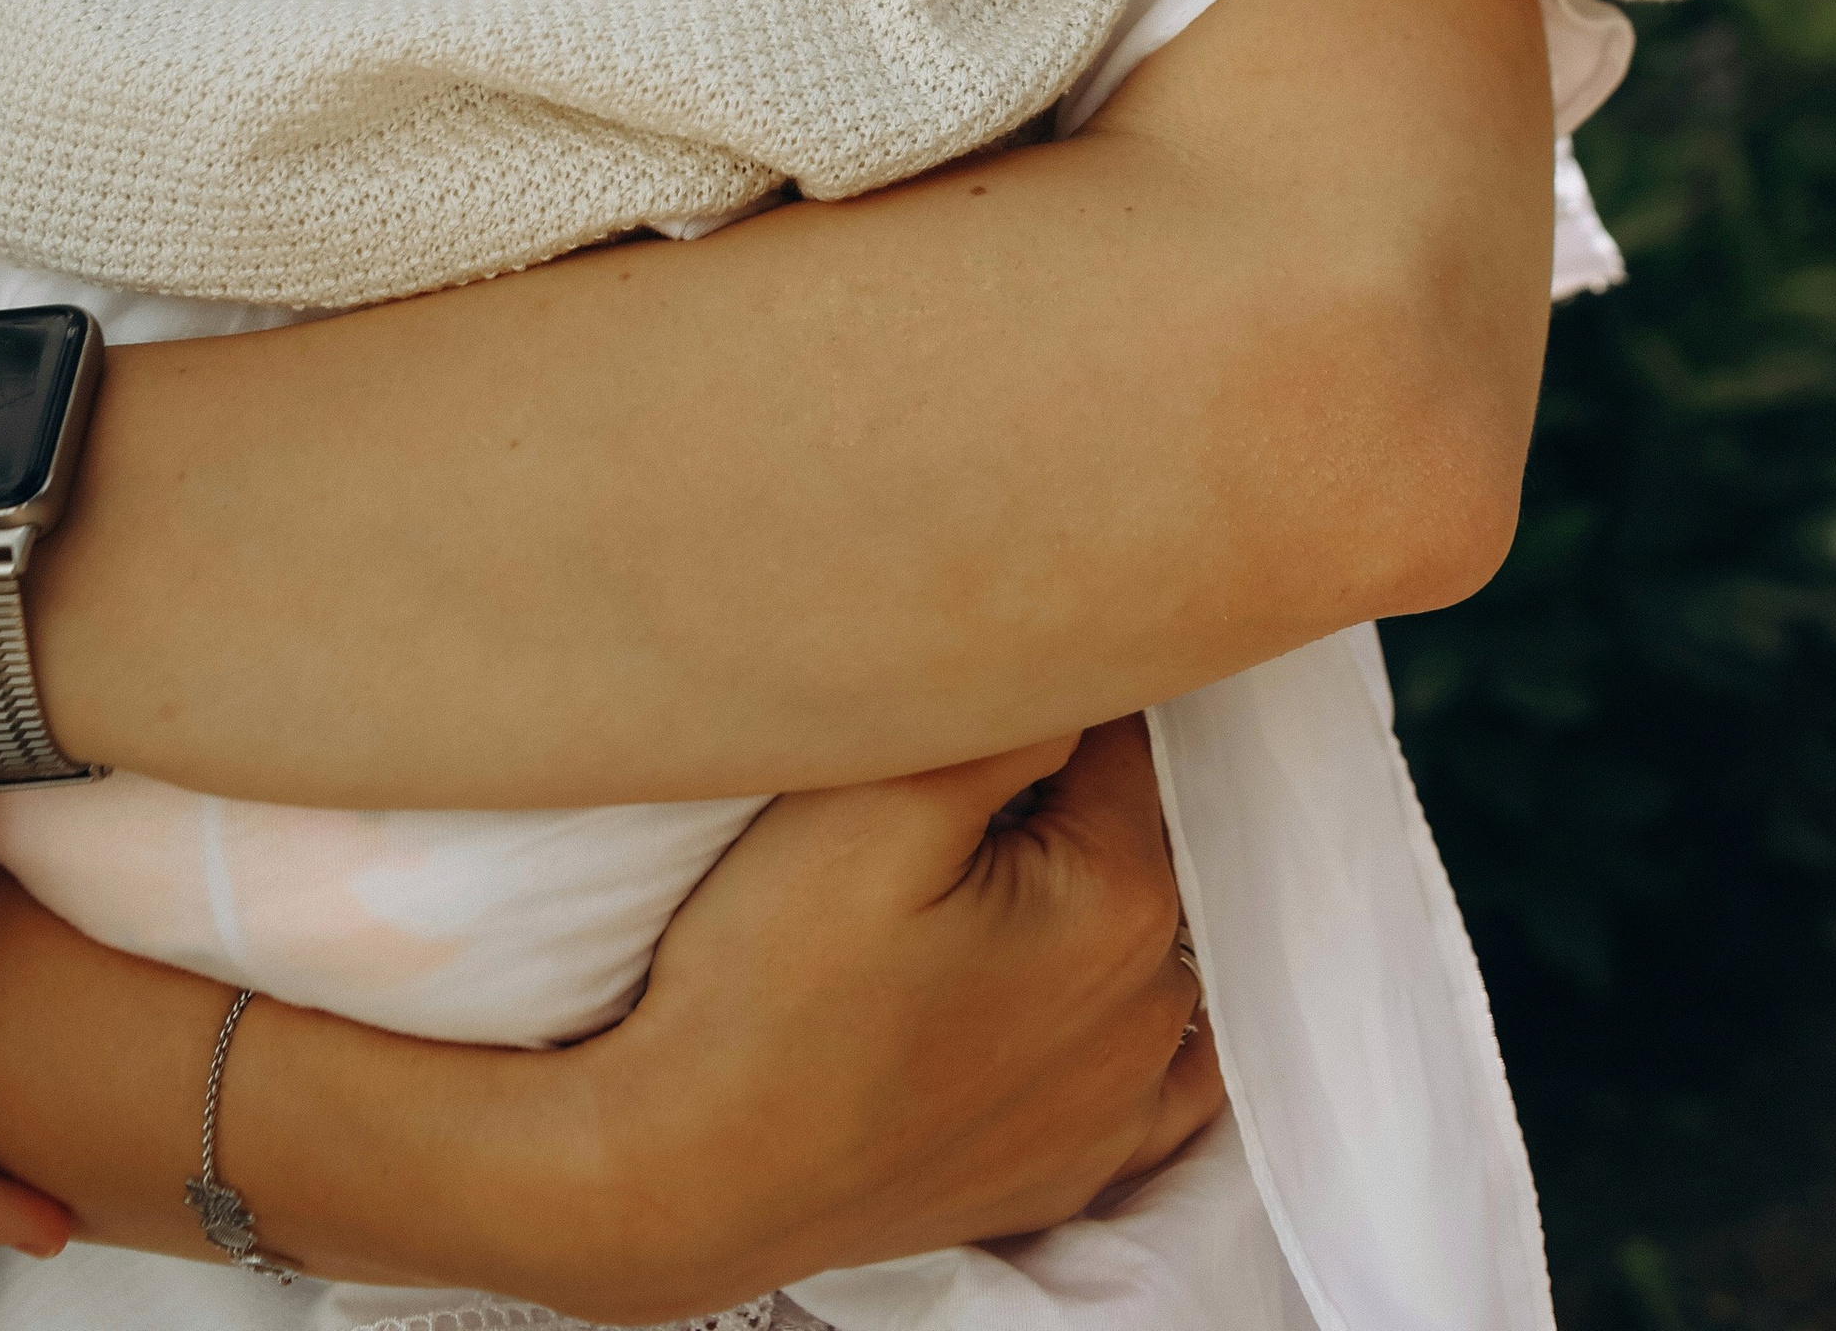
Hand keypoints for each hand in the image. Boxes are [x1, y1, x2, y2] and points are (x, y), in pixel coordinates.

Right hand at [522, 722, 1218, 1321]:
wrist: (683, 1176)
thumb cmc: (765, 986)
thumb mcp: (874, 800)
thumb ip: (1009, 713)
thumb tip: (1084, 659)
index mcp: (1121, 903)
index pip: (1117, 740)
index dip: (1033, 709)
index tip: (957, 721)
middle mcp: (1147, 1017)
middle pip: (1129, 841)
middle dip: (1058, 805)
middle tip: (940, 808)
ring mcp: (1113, 1113)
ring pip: (1139, 950)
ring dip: (1080, 906)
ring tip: (966, 900)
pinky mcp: (1065, 1175)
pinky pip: (1152, 1089)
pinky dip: (1124, 1033)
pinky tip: (1071, 1003)